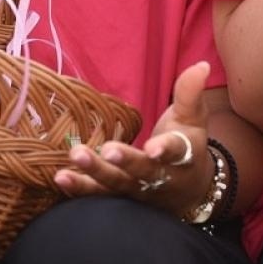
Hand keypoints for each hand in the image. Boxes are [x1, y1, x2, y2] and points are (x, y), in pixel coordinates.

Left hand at [54, 61, 213, 217]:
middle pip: (142, 171)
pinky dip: (80, 188)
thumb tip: (201, 65)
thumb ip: (190, 93)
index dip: (165, 150)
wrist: (189, 191)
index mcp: (182, 156)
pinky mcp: (120, 198)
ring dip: (95, 174)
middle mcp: (160, 178)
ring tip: (74, 158)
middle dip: (124, 162)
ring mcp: (138, 191)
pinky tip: (61, 177)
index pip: (176, 151)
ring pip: (117, 185)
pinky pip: (99, 196)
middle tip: (107, 150)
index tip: (153, 148)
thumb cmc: (188, 145)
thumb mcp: (193, 119)